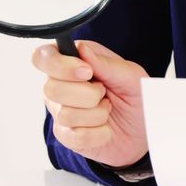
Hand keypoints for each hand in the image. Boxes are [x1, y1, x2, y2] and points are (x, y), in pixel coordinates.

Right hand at [32, 40, 149, 167]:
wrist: (143, 129)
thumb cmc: (135, 96)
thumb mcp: (131, 76)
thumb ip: (107, 64)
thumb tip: (82, 49)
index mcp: (71, 62)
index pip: (42, 57)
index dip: (59, 65)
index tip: (87, 72)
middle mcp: (59, 85)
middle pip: (51, 89)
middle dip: (88, 94)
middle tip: (105, 93)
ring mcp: (59, 111)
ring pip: (65, 114)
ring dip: (97, 114)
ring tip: (107, 110)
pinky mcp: (66, 135)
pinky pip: (76, 136)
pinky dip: (99, 133)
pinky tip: (105, 128)